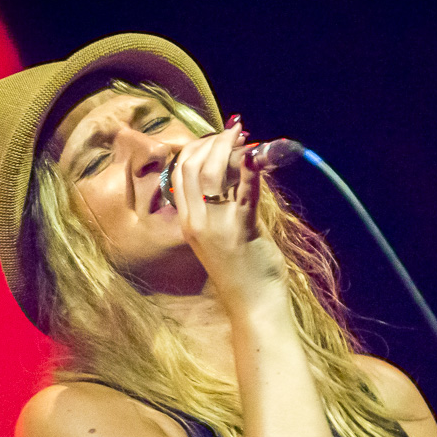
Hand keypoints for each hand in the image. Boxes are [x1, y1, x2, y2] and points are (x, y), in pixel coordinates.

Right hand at [170, 117, 285, 304]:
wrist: (253, 304)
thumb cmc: (243, 270)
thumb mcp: (223, 235)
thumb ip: (224, 205)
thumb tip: (236, 171)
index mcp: (188, 222)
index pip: (179, 175)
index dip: (196, 149)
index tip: (215, 137)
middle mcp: (196, 222)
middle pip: (192, 168)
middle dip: (212, 143)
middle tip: (233, 132)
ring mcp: (216, 227)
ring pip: (212, 176)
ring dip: (228, 150)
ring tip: (243, 136)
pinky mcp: (240, 231)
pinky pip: (244, 194)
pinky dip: (250, 171)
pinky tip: (257, 156)